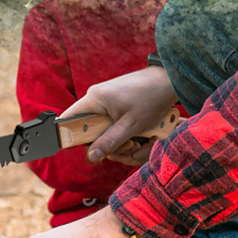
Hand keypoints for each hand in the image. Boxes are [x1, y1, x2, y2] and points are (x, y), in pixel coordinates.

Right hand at [63, 65, 178, 163]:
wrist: (168, 81)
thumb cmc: (151, 98)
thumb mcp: (131, 125)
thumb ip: (110, 141)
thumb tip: (92, 156)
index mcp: (94, 99)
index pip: (69, 120)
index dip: (73, 138)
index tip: (89, 149)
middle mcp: (96, 99)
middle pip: (89, 131)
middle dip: (109, 144)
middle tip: (130, 146)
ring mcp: (106, 101)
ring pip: (103, 130)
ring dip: (120, 141)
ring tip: (138, 141)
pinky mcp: (115, 105)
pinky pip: (112, 124)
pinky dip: (124, 133)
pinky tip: (138, 135)